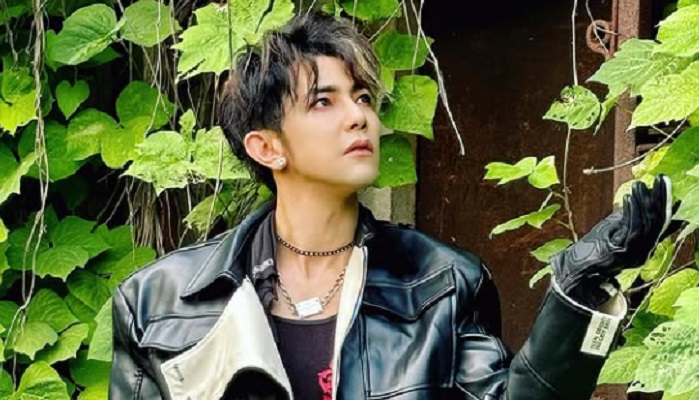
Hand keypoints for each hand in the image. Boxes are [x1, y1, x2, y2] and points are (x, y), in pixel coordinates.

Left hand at [551, 174, 677, 307]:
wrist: (577, 271)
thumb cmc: (594, 248)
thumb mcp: (617, 230)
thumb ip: (632, 218)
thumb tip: (647, 200)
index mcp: (644, 247)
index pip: (661, 223)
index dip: (666, 203)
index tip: (665, 184)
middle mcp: (644, 252)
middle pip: (658, 222)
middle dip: (661, 198)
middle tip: (661, 178)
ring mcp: (634, 254)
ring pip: (647, 224)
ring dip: (644, 202)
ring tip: (640, 185)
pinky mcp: (622, 252)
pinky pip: (632, 229)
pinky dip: (632, 212)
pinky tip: (628, 198)